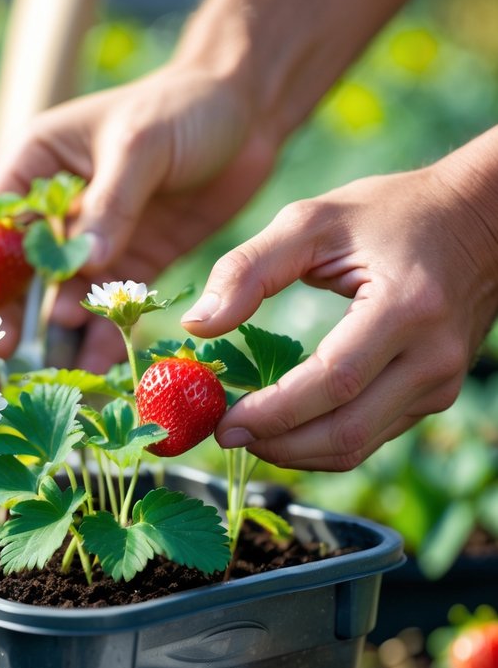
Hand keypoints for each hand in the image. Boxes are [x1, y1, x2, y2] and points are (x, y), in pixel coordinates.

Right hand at [0, 64, 276, 369]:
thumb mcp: (141, 144)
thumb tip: (83, 266)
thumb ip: (111, 204)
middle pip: (16, 276)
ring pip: (62, 301)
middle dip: (11, 321)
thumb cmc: (184, 106)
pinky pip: (110, 310)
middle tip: (11, 367)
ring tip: (61, 381)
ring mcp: (94, 243)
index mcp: (35, 166)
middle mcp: (56, 211)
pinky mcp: (132, 266)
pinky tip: (103, 370)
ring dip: (59, 339)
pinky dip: (105, 338)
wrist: (246, 111)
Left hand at [182, 157, 497, 470]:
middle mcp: (432, 357)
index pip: (334, 381)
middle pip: (346, 431)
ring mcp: (439, 384)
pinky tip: (284, 429)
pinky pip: (371, 438)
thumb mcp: (314, 221)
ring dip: (295, 453)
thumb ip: (249, 269)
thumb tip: (198, 325)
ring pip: (357, 446)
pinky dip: (322, 443)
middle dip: (278, 445)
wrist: (482, 220)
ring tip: (248, 436)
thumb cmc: (392, 213)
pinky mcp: (435, 397)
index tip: (223, 423)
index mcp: (406, 308)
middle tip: (226, 437)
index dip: (275, 412)